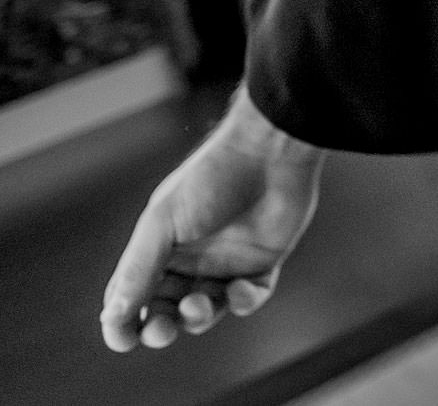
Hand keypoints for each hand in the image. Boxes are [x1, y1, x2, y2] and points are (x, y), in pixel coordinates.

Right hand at [100, 89, 324, 351]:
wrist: (269, 152)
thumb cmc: (211, 178)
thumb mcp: (164, 222)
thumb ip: (138, 269)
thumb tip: (111, 316)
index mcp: (159, 246)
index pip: (133, 294)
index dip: (124, 321)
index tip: (123, 341)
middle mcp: (191, 258)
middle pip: (167, 309)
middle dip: (161, 327)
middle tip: (163, 331)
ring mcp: (227, 262)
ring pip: (207, 309)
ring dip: (199, 316)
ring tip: (199, 303)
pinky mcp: (263, 262)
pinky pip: (250, 296)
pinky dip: (244, 301)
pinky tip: (240, 289)